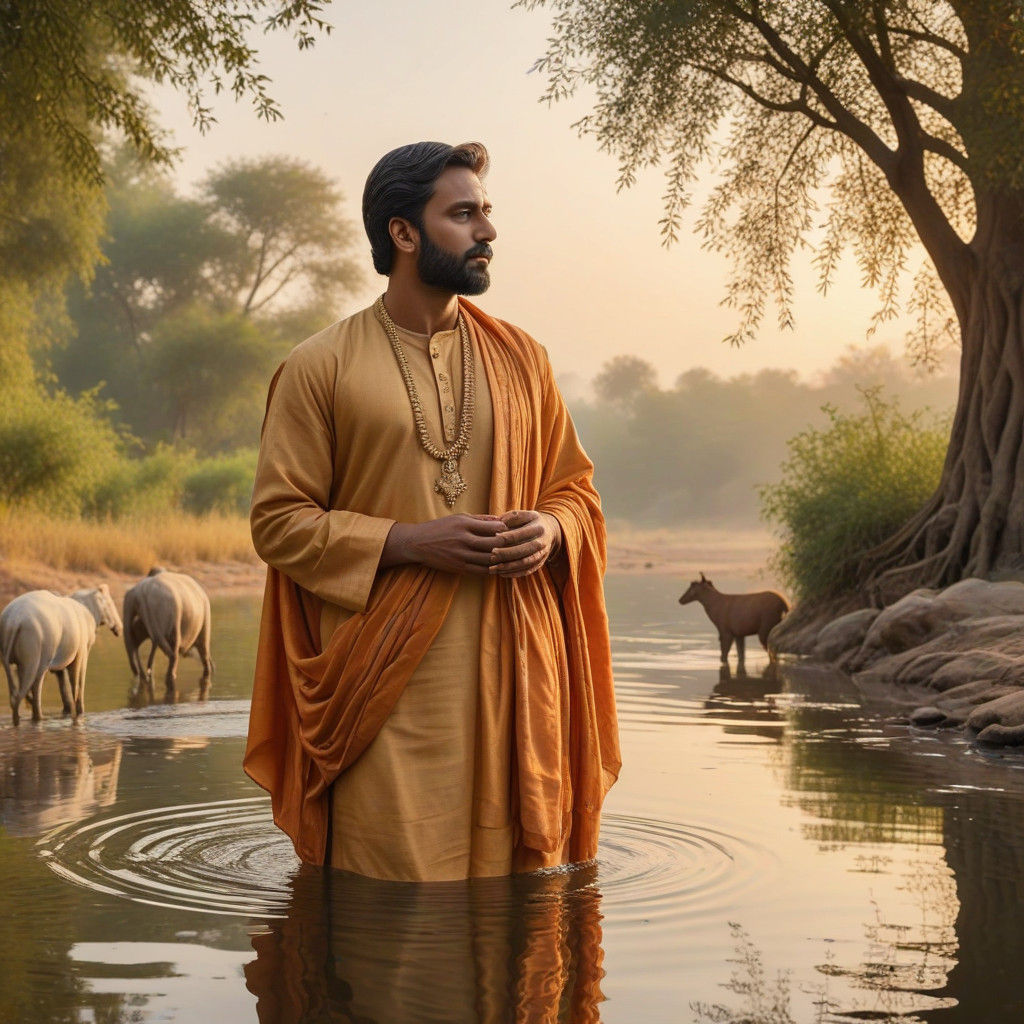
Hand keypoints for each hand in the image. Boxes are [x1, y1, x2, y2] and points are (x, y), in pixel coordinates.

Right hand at [382, 514, 507, 574]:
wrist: (417, 543)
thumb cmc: (440, 528)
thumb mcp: (458, 518)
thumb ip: (480, 519)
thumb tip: (501, 520)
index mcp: (464, 524)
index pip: (494, 527)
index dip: (506, 530)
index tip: (513, 531)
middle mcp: (464, 539)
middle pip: (495, 544)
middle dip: (509, 545)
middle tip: (518, 545)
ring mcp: (461, 555)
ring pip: (490, 559)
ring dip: (503, 559)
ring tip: (511, 557)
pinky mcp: (459, 567)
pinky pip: (481, 571)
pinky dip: (492, 569)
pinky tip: (499, 567)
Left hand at [489, 510, 561, 577]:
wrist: (550, 531)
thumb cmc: (532, 522)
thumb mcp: (526, 514)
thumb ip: (513, 516)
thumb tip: (499, 522)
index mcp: (538, 528)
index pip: (520, 534)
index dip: (506, 536)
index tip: (493, 537)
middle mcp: (542, 542)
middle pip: (523, 550)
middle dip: (506, 554)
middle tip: (492, 555)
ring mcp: (542, 555)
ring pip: (525, 563)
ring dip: (508, 567)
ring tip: (493, 568)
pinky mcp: (540, 564)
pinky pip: (527, 571)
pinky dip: (514, 574)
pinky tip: (501, 573)